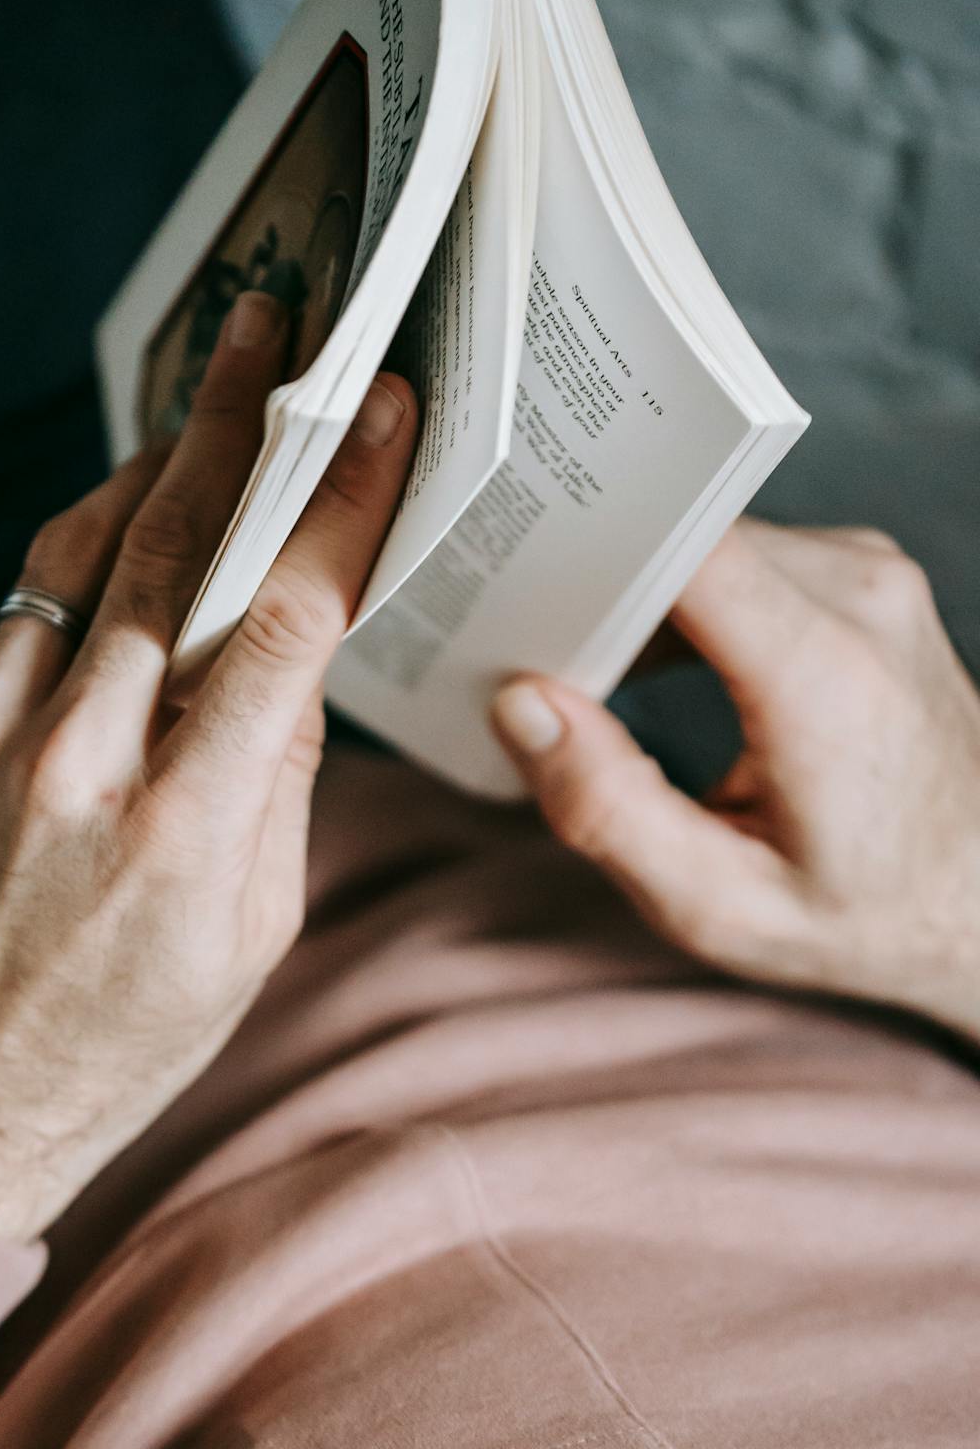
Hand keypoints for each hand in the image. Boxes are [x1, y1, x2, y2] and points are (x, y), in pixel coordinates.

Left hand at [0, 297, 417, 1238]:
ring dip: (149, 469)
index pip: (279, 623)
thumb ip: (281, 787)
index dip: (339, 502)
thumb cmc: (118, 1041)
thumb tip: (297, 652)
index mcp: (182, 834)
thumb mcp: (249, 940)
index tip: (380, 414)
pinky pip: (20, 619)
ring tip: (204, 405)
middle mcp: (75, 771)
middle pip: (169, 546)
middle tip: (275, 324)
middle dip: (236, 422)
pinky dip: (79, 572)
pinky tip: (120, 546)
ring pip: (80, 556)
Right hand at [489, 523, 979, 1045]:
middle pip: (686, 534)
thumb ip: (609, 810)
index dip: (591, 551)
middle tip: (522, 649)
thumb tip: (521, 706)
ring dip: (637, 592)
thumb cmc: (858, 914)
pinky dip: (683, 599)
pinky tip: (644, 665)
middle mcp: (862, 598)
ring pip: (709, 540)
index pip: (688, 547)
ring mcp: (872, 576)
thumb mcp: (717, 903)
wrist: (979, 898)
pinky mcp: (865, 578)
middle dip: (599, 581)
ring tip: (579, 669)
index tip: (515, 590)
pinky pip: (744, 556)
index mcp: (826, 675)